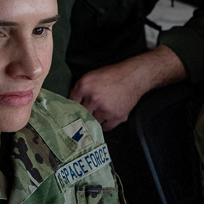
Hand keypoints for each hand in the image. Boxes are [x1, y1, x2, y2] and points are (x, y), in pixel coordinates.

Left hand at [68, 45, 184, 130]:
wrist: (134, 77)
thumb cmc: (111, 75)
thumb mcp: (91, 76)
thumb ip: (78, 89)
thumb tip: (69, 104)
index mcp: (85, 86)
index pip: (70, 103)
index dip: (69, 109)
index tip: (69, 114)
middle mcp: (94, 99)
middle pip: (80, 115)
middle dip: (81, 115)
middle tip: (81, 118)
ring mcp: (105, 110)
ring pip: (92, 122)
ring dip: (93, 120)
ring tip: (96, 115)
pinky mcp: (117, 117)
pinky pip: (105, 127)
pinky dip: (104, 124)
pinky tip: (105, 118)